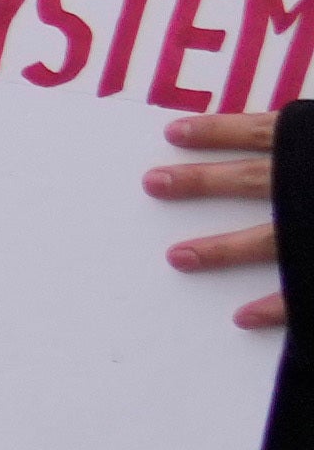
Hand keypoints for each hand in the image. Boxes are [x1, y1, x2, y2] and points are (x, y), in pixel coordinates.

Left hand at [168, 104, 284, 334]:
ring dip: (221, 250)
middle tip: (152, 184)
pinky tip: (241, 317)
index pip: (265, 134)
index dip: (219, 131)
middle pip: (253, 180)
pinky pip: (305, 293)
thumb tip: (277, 137)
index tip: (172, 133)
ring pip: (271, 240)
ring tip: (176, 258)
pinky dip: (276, 307)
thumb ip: (309, 142)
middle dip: (201, 182)